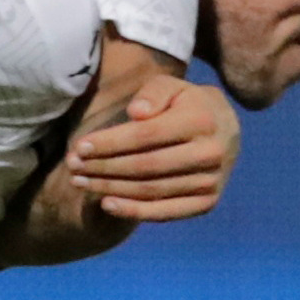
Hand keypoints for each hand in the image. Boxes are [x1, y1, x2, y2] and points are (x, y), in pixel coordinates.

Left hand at [63, 79, 239, 224]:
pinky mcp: (207, 203)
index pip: (145, 136)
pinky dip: (133, 212)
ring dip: (110, 189)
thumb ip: (153, 93)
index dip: (109, 143)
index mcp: (202, 120)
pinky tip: (107, 204)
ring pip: (150, 190)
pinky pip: (165, 212)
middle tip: (73, 166)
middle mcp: (210, 154)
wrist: (226, 130)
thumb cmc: (187, 104)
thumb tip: (135, 113)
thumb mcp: (172, 87)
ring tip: (80, 182)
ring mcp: (210, 182)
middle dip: (103, 167)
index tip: (79, 146)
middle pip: (145, 166)